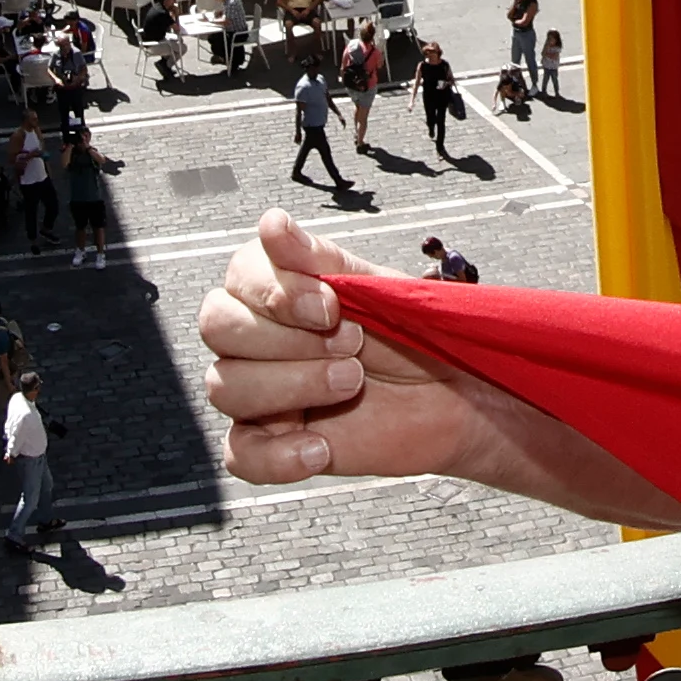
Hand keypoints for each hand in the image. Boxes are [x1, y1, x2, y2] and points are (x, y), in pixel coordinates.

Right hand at [198, 212, 680, 525]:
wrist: (462, 393)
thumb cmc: (417, 332)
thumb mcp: (376, 288)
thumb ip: (319, 260)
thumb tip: (271, 224)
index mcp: (275, 287)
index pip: (236, 278)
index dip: (274, 291)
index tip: (332, 305)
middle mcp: (255, 336)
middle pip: (219, 328)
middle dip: (286, 338)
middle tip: (353, 343)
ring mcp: (259, 391)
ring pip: (225, 386)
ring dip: (290, 385)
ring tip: (353, 381)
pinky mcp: (274, 443)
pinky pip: (240, 456)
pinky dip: (276, 454)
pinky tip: (321, 446)